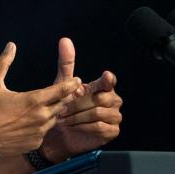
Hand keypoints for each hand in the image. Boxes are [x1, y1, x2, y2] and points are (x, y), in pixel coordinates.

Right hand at [0, 42, 80, 157]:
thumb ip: (4, 62)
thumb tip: (11, 45)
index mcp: (34, 100)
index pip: (62, 90)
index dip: (71, 84)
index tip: (77, 80)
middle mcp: (41, 117)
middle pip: (62, 104)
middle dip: (63, 97)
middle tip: (63, 91)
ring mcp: (39, 132)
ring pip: (54, 119)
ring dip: (52, 111)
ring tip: (45, 105)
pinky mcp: (34, 143)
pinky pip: (44, 132)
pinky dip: (41, 125)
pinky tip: (31, 122)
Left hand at [39, 38, 122, 161]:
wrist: (59, 133)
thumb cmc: (63, 107)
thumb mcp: (63, 84)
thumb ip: (66, 63)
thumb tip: (64, 40)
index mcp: (102, 87)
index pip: (108, 81)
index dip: (107, 80)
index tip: (106, 77)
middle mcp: (112, 100)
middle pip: (99, 99)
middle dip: (78, 104)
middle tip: (62, 109)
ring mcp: (114, 116)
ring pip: (99, 113)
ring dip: (78, 116)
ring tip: (65, 119)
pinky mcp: (112, 131)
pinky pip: (100, 127)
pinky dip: (84, 127)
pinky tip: (73, 126)